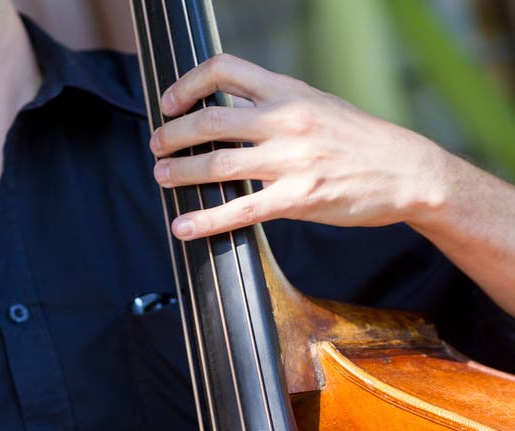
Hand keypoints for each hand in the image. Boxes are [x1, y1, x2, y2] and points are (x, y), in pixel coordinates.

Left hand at [150, 54, 444, 238]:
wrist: (406, 171)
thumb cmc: (362, 142)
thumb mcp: (320, 106)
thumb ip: (279, 107)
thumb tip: (237, 114)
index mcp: (289, 91)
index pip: (225, 69)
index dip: (188, 85)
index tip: (170, 103)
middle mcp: (286, 119)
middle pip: (210, 119)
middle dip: (173, 135)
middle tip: (157, 147)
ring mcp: (291, 160)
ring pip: (219, 163)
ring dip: (181, 172)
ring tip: (162, 178)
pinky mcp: (297, 198)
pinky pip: (240, 210)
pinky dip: (206, 219)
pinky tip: (184, 226)